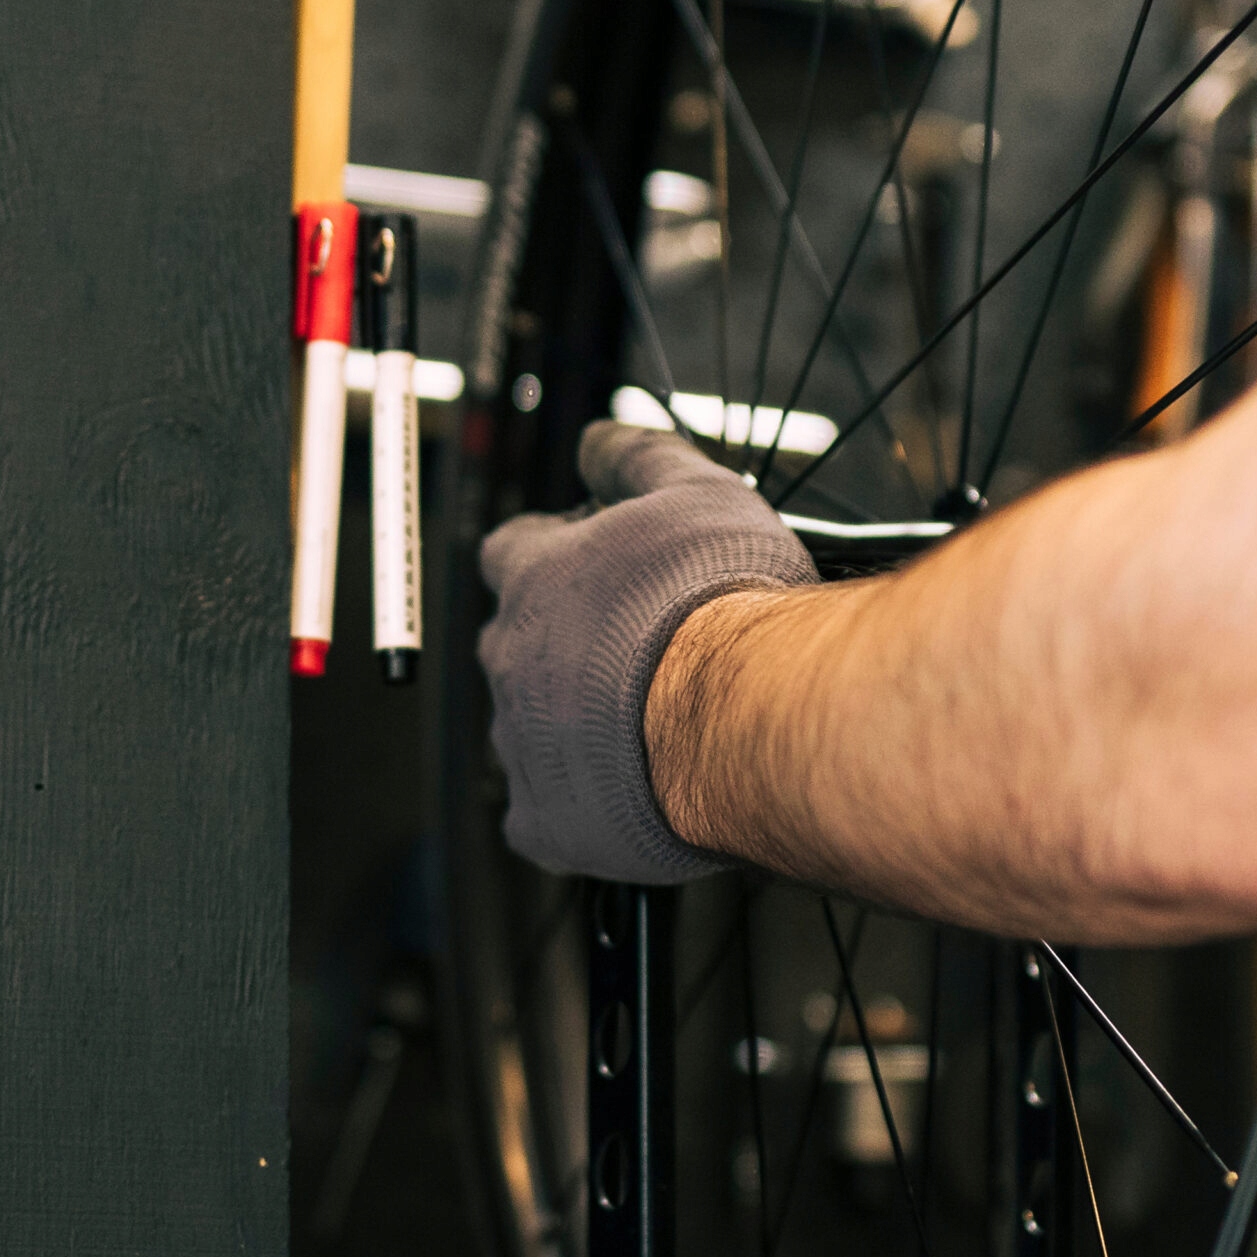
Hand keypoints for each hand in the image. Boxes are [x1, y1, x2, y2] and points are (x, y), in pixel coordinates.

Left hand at [478, 421, 820, 883]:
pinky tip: (628, 795)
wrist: (746, 714)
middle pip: (514, 643)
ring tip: (645, 728)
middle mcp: (510, 655)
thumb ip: (635, 455)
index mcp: (535, 575)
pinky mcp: (544, 819)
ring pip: (527, 728)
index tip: (596, 569)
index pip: (510, 551)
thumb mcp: (693, 490)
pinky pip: (542, 814)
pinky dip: (577, 806)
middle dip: (562, 647)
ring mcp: (520, 741)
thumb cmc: (722, 601)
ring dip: (571, 725)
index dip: (552, 557)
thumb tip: (593, 437)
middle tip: (634, 655)